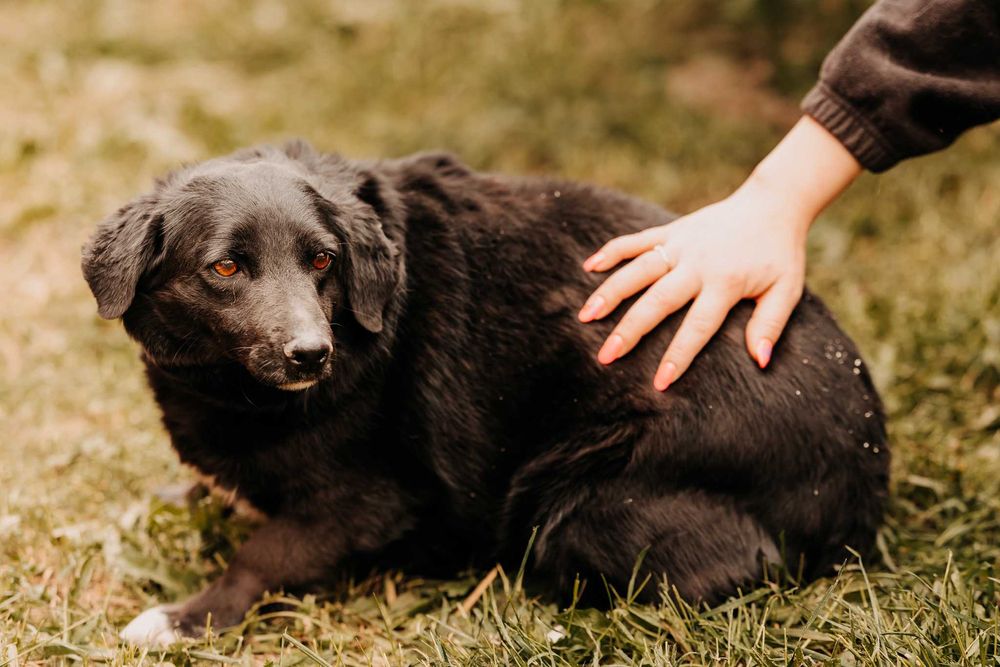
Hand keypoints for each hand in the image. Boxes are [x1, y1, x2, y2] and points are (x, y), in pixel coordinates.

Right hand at [579, 182, 806, 388]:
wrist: (773, 203)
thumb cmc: (780, 254)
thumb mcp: (787, 290)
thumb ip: (770, 325)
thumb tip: (760, 361)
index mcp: (726, 282)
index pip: (697, 326)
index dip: (678, 355)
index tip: (659, 383)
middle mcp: (698, 263)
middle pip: (657, 301)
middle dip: (630, 330)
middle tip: (606, 356)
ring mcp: (680, 244)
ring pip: (638, 269)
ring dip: (610, 292)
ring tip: (586, 315)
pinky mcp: (671, 230)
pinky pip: (636, 240)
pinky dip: (611, 251)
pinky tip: (588, 267)